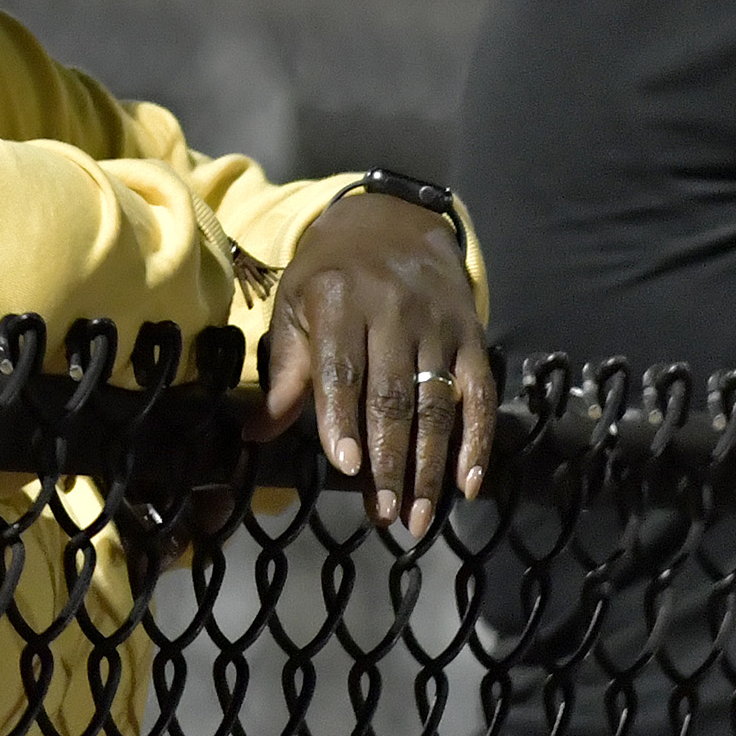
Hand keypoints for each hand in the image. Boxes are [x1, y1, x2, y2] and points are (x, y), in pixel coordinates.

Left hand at [250, 191, 491, 539]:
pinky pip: (479, 393)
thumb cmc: (332, 273)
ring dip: (429, 466)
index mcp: (338, 300)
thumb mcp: (296, 306)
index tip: (347, 468)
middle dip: (388, 461)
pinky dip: (477, 441)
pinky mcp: (471, 335)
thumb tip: (255, 435)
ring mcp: (437, 325)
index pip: (341, 369)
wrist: (394, 219)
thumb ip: (285, 373)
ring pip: (436, 404)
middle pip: (392, 396)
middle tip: (384, 514)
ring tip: (417, 517)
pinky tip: (468, 484)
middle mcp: (392, 311)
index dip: (343, 419)